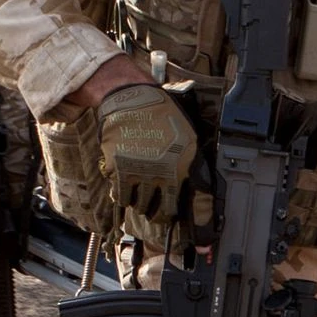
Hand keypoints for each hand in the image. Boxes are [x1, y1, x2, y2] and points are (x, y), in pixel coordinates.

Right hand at [95, 83, 199, 221]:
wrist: (132, 100)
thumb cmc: (162, 116)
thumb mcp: (187, 138)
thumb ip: (190, 163)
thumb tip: (198, 189)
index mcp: (179, 168)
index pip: (172, 206)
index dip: (166, 215)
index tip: (164, 216)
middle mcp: (158, 174)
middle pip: (151, 208)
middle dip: (150, 210)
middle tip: (148, 207)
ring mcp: (137, 172)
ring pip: (135, 203)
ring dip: (135, 202)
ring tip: (136, 196)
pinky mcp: (117, 168)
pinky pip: (118, 194)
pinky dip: (120, 195)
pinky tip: (122, 189)